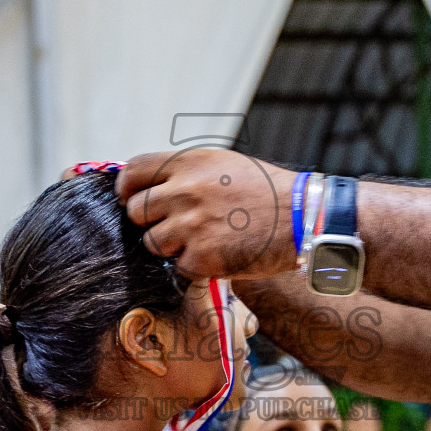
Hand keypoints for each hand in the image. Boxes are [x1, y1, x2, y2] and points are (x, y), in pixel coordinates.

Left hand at [115, 150, 297, 278]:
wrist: (304, 217)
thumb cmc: (269, 190)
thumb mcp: (224, 164)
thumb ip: (187, 173)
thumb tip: (153, 186)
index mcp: (188, 164)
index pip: (133, 172)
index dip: (127, 189)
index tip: (131, 199)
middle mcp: (184, 192)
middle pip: (137, 212)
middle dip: (152, 221)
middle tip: (177, 225)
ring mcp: (190, 226)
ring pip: (153, 243)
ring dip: (172, 246)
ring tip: (203, 240)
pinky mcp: (202, 258)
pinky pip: (179, 266)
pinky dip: (195, 266)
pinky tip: (219, 254)